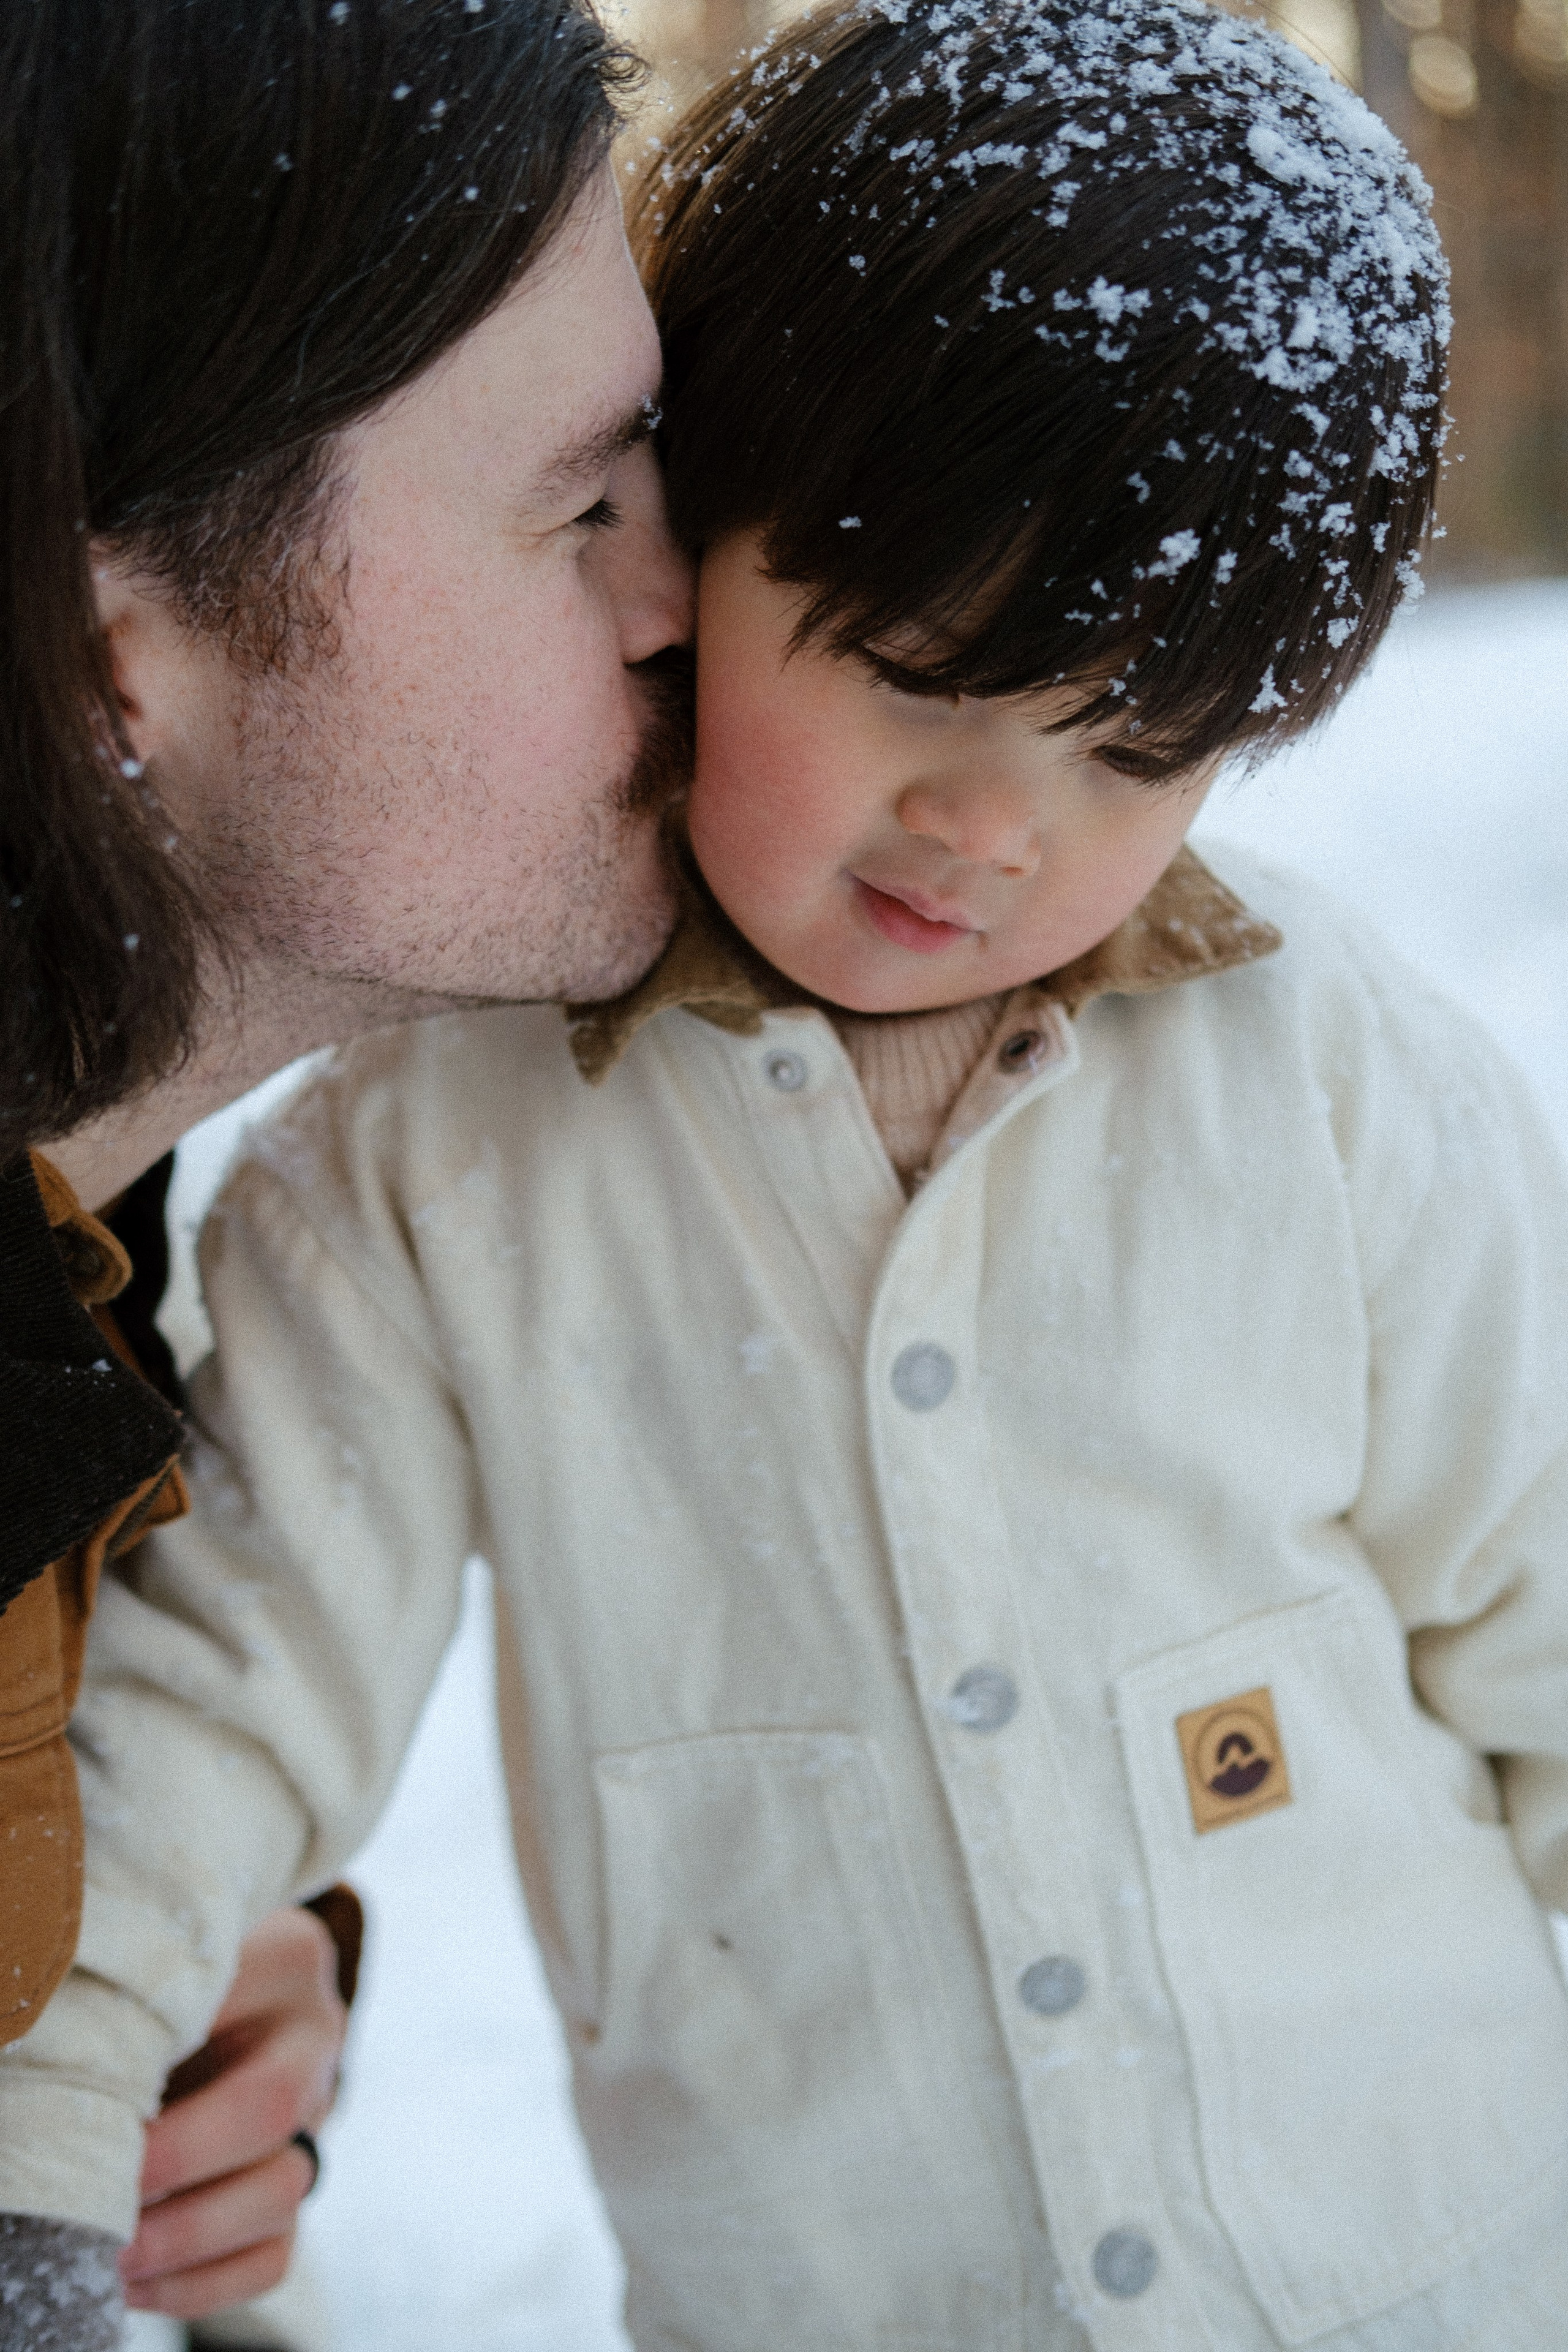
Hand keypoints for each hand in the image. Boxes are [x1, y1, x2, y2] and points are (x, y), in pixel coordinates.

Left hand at [120, 1905, 346, 2319]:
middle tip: (101, 2192)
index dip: (171, 2081)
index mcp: (287, 1962)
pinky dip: (199, 2285)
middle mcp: (316, 2042)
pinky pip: (270, 2258)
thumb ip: (140, 1996)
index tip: (102, 2116)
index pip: (239, 2013)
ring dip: (185, 2238)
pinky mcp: (294, 2190)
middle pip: (272, 2113)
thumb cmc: (176, 1973)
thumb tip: (66, 2054)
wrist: (233, 1996)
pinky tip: (133, 2281)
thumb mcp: (168, 1961)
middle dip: (178, 2165)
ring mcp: (315, 2122)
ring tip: (110, 2253)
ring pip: (281, 2197)